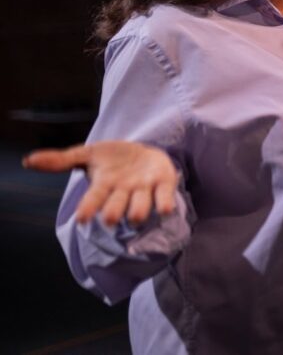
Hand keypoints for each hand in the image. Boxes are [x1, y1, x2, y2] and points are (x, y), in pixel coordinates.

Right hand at [23, 141, 178, 225]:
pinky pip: (165, 196)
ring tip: (135, 216)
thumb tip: (28, 161)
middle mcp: (124, 192)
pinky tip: (165, 210)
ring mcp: (144, 189)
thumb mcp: (87, 154)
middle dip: (113, 213)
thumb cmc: (111, 157)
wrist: (141, 151)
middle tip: (109, 218)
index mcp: (104, 185)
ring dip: (138, 211)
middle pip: (117, 207)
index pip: (93, 200)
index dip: (88, 208)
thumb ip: (61, 160)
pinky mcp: (164, 183)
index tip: (81, 219)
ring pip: (141, 207)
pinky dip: (165, 203)